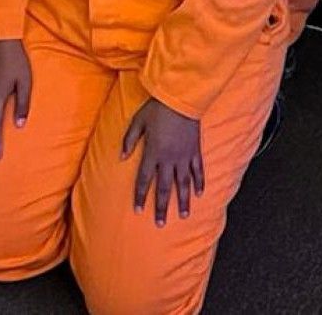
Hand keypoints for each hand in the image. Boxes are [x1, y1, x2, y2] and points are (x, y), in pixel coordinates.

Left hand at [123, 97, 203, 225]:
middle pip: (164, 187)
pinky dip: (199, 182)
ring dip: (183, 200)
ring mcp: (183, 156)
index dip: (141, 196)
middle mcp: (168, 158)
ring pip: (183, 183)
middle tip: (161, 224)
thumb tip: (121, 157)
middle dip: (162, 207)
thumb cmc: (157, 108)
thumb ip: (129, 140)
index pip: (144, 179)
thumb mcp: (138, 121)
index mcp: (152, 152)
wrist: (181, 98)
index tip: (138, 211)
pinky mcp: (195, 150)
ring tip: (184, 215)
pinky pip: (198, 170)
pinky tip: (200, 194)